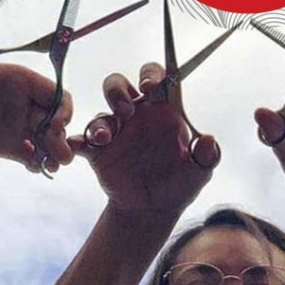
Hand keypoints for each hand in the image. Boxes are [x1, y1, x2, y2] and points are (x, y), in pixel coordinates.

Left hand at [0, 33, 75, 171]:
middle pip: (56, 120)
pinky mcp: (11, 145)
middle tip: (60, 153)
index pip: (56, 93)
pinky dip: (38, 163)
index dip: (62, 108)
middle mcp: (28, 103)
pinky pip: (32, 155)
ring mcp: (21, 125)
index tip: (56, 123)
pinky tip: (36, 168)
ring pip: (48, 140)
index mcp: (24, 81)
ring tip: (53, 166)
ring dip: (55, 153)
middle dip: (61, 136)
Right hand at [69, 63, 215, 219]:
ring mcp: (115, 131)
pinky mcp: (96, 152)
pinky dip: (76, 142)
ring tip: (105, 137)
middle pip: (119, 85)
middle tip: (126, 110)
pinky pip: (82, 141)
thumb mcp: (199, 171)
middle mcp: (136, 114)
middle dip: (118, 91)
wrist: (153, 210)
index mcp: (162, 109)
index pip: (156, 79)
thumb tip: (209, 141)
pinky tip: (75, 148)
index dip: (151, 75)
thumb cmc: (180, 182)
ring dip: (100, 122)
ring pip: (100, 112)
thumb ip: (207, 156)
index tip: (150, 85)